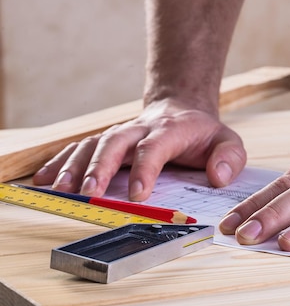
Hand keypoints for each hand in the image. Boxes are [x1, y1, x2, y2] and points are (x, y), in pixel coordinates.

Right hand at [32, 98, 246, 200]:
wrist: (182, 110)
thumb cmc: (204, 134)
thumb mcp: (228, 142)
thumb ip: (229, 158)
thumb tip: (218, 176)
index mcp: (170, 130)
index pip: (154, 148)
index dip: (144, 169)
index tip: (137, 194)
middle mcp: (140, 129)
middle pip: (115, 143)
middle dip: (100, 168)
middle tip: (89, 193)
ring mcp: (121, 134)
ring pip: (93, 145)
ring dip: (75, 166)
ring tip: (61, 190)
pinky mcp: (108, 140)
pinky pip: (80, 148)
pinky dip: (60, 162)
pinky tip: (44, 180)